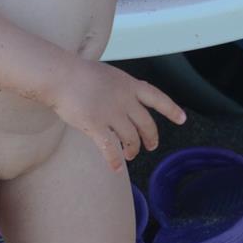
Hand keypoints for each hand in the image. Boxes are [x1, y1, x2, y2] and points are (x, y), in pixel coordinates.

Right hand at [48, 59, 185, 171]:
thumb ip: (119, 90)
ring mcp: (112, 113)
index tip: (182, 119)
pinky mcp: (96, 126)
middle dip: (151, 138)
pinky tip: (116, 168)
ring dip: (132, 150)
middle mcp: (125, 100)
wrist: (61, 75)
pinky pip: (110, 149)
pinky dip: (115, 160)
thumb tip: (124, 105)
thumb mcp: (109, 76)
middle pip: (146, 124)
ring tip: (129, 155)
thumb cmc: (79, 74)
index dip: (171, 109)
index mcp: (129, 85)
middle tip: (150, 146)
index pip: (157, 98)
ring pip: (130, 138)